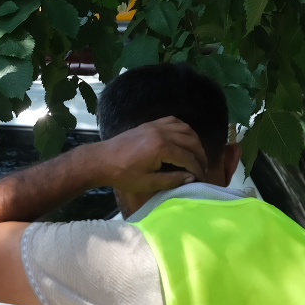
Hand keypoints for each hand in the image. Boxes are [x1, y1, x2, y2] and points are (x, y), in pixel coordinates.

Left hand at [86, 117, 210, 193]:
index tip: (201, 179)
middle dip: (200, 156)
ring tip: (197, 155)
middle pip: (191, 141)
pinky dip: (183, 129)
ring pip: (185, 129)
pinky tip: (185, 139)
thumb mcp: (148, 183)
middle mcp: (162, 132)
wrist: (101, 160)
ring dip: (195, 141)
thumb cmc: (123, 174)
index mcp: (161, 148)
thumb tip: (191, 178)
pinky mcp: (150, 124)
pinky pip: (174, 121)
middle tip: (202, 168)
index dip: (197, 169)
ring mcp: (156, 125)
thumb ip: (172, 180)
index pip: (188, 158)